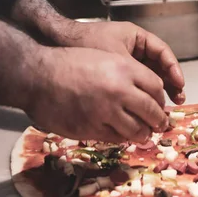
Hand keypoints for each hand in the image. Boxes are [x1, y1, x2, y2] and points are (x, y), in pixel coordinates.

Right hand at [25, 47, 169, 142]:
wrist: (37, 76)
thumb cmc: (69, 63)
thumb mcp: (104, 58)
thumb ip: (128, 75)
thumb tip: (148, 95)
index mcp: (125, 69)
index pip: (157, 88)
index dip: (160, 98)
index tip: (160, 103)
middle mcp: (119, 91)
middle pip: (153, 111)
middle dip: (159, 120)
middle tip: (160, 124)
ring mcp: (106, 112)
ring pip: (138, 130)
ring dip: (144, 133)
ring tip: (144, 133)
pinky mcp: (92, 129)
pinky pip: (117, 139)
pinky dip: (123, 138)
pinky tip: (123, 134)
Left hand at [57, 20, 185, 104]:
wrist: (56, 41)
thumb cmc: (86, 43)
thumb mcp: (116, 60)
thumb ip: (136, 76)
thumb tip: (152, 97)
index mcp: (137, 37)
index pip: (163, 53)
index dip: (174, 70)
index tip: (180, 84)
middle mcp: (133, 47)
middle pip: (159, 67)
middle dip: (169, 84)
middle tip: (177, 99)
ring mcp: (124, 59)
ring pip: (148, 76)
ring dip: (157, 92)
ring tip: (164, 108)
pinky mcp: (115, 72)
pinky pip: (135, 83)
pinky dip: (141, 94)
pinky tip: (143, 107)